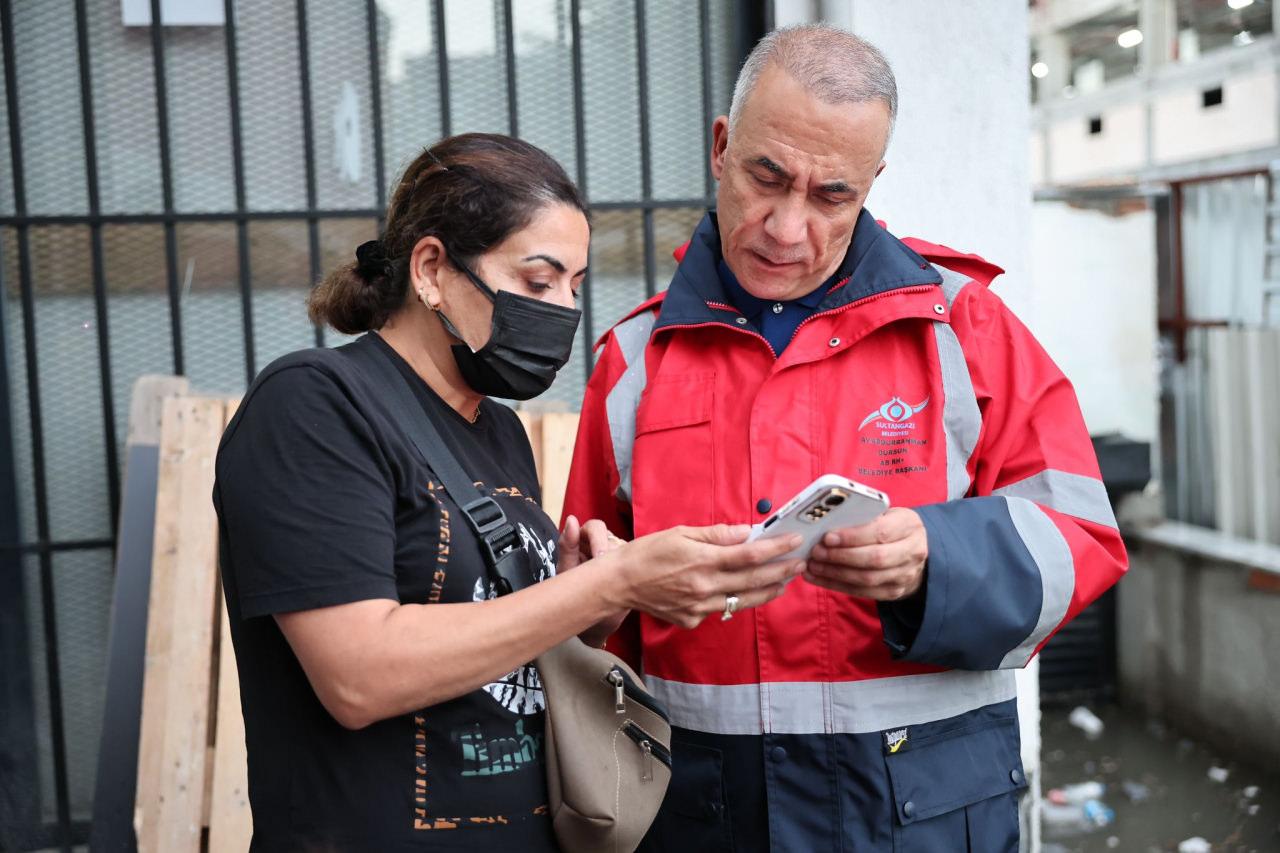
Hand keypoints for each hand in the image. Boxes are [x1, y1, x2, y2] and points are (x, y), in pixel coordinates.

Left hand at [560, 515, 629, 645]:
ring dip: (620, 562)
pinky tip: (626, 582)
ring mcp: (617, 554)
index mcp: (582, 541)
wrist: (592, 625)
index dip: (598, 538)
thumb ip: (567, 546)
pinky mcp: (631, 566)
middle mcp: (600, 544)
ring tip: (614, 581)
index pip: (594, 527)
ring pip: (625, 548)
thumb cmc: (574, 597)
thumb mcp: (566, 573)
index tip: (600, 557)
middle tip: (609, 571)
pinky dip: (632, 568)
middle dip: (611, 552)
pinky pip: (636, 559)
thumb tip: (571, 519)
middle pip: (612, 536)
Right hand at [605, 524, 804, 629]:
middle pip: (754, 581)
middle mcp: (704, 587)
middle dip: (782, 571)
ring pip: (743, 601)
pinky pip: (720, 609)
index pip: (750, 555)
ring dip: (767, 591)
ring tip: (784, 581)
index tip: (794, 541)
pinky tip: (742, 592)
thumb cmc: (647, 553)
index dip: (776, 548)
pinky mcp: (692, 620)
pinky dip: (734, 599)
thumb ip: (716, 535)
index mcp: (702, 561)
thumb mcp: (680, 533)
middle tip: (800, 562)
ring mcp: (699, 608)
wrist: (618, 583)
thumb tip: (746, 532)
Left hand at [804, 508, 927, 600]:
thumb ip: (864, 516)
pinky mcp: (894, 592)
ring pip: (867, 579)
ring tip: (813, 566)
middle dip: (840, 556)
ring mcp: (905, 575)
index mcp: (909, 525)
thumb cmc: (892, 526)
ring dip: (835, 573)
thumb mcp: (885, 513)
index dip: (852, 537)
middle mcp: (912, 552)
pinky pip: (862, 592)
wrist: (915, 550)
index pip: (880, 532)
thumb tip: (828, 521)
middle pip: (874, 559)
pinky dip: (837, 585)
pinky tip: (819, 577)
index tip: (827, 537)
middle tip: (816, 552)